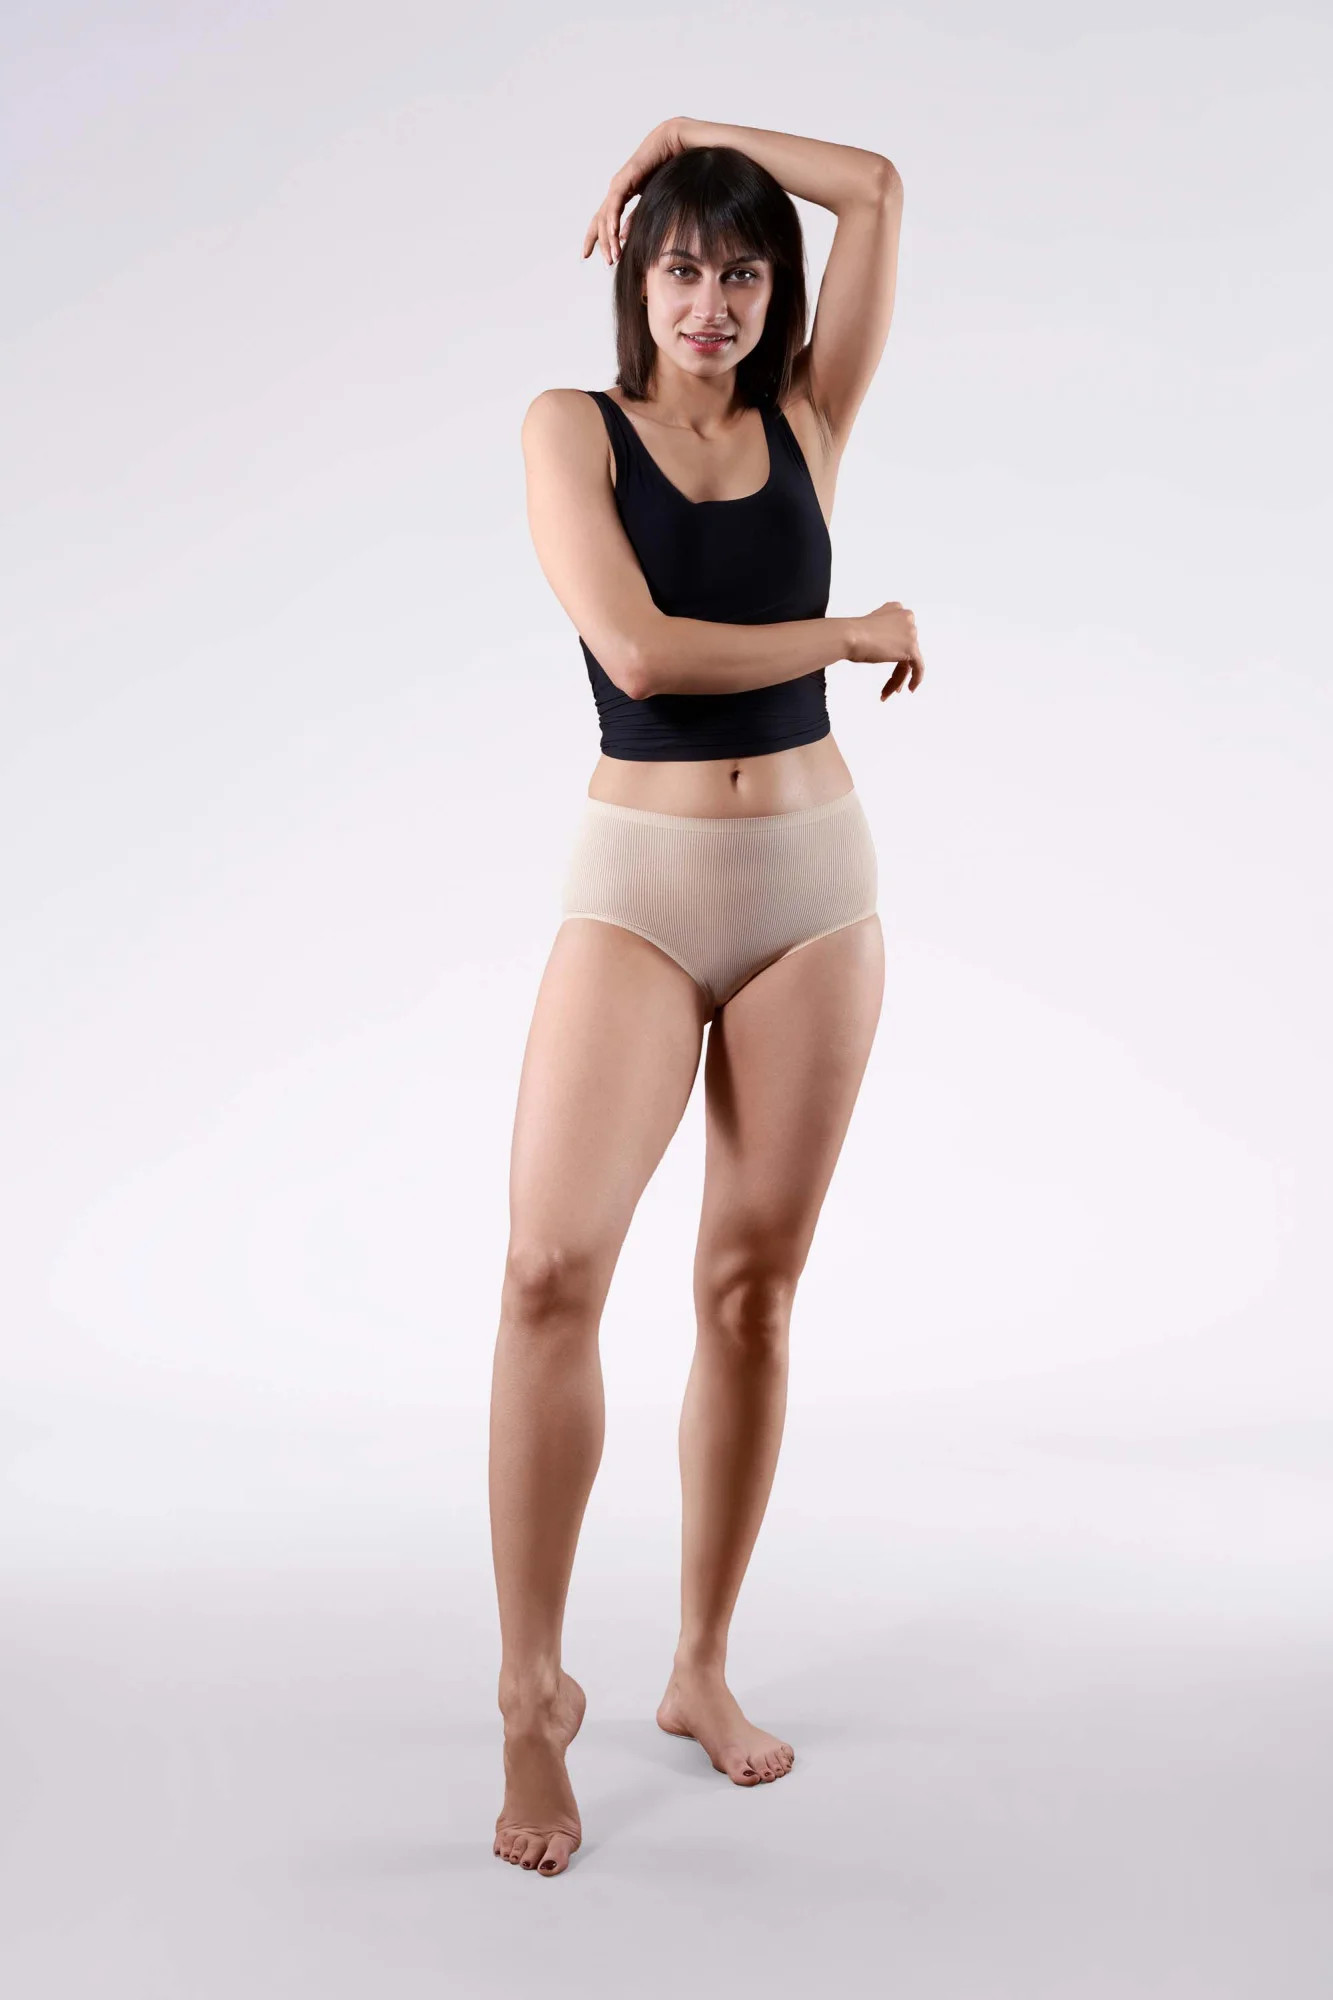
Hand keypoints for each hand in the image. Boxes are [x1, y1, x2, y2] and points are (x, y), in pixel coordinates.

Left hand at [582, 118, 687, 266]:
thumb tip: (622, 237)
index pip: (603, 220)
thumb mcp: (651, 201)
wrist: (675, 143)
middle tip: (607, 264)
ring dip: (608, 237)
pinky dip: (613, 218)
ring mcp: (619, 183)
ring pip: (606, 214)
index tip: (587, 256)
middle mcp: (617, 190)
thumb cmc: (667, 168)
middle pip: (601, 221)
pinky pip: (616, 202)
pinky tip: (613, 234)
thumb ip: (636, 218)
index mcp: (622, 195)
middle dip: (601, 244)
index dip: (595, 238)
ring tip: (611, 257)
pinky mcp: (626, 177)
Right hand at [846, 602, 924, 697]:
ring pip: (908, 660)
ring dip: (897, 678)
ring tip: (887, 692)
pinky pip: (919, 666)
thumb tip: (883, 649)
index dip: (895, 651)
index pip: (900, 634)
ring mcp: (910, 632)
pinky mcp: (911, 647)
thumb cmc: (850, 634)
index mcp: (896, 609)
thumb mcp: (868, 628)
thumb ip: (881, 634)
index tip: (889, 661)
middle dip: (897, 668)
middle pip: (905, 649)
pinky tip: (910, 688)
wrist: (849, 636)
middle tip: (890, 684)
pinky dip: (916, 679)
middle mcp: (906, 618)